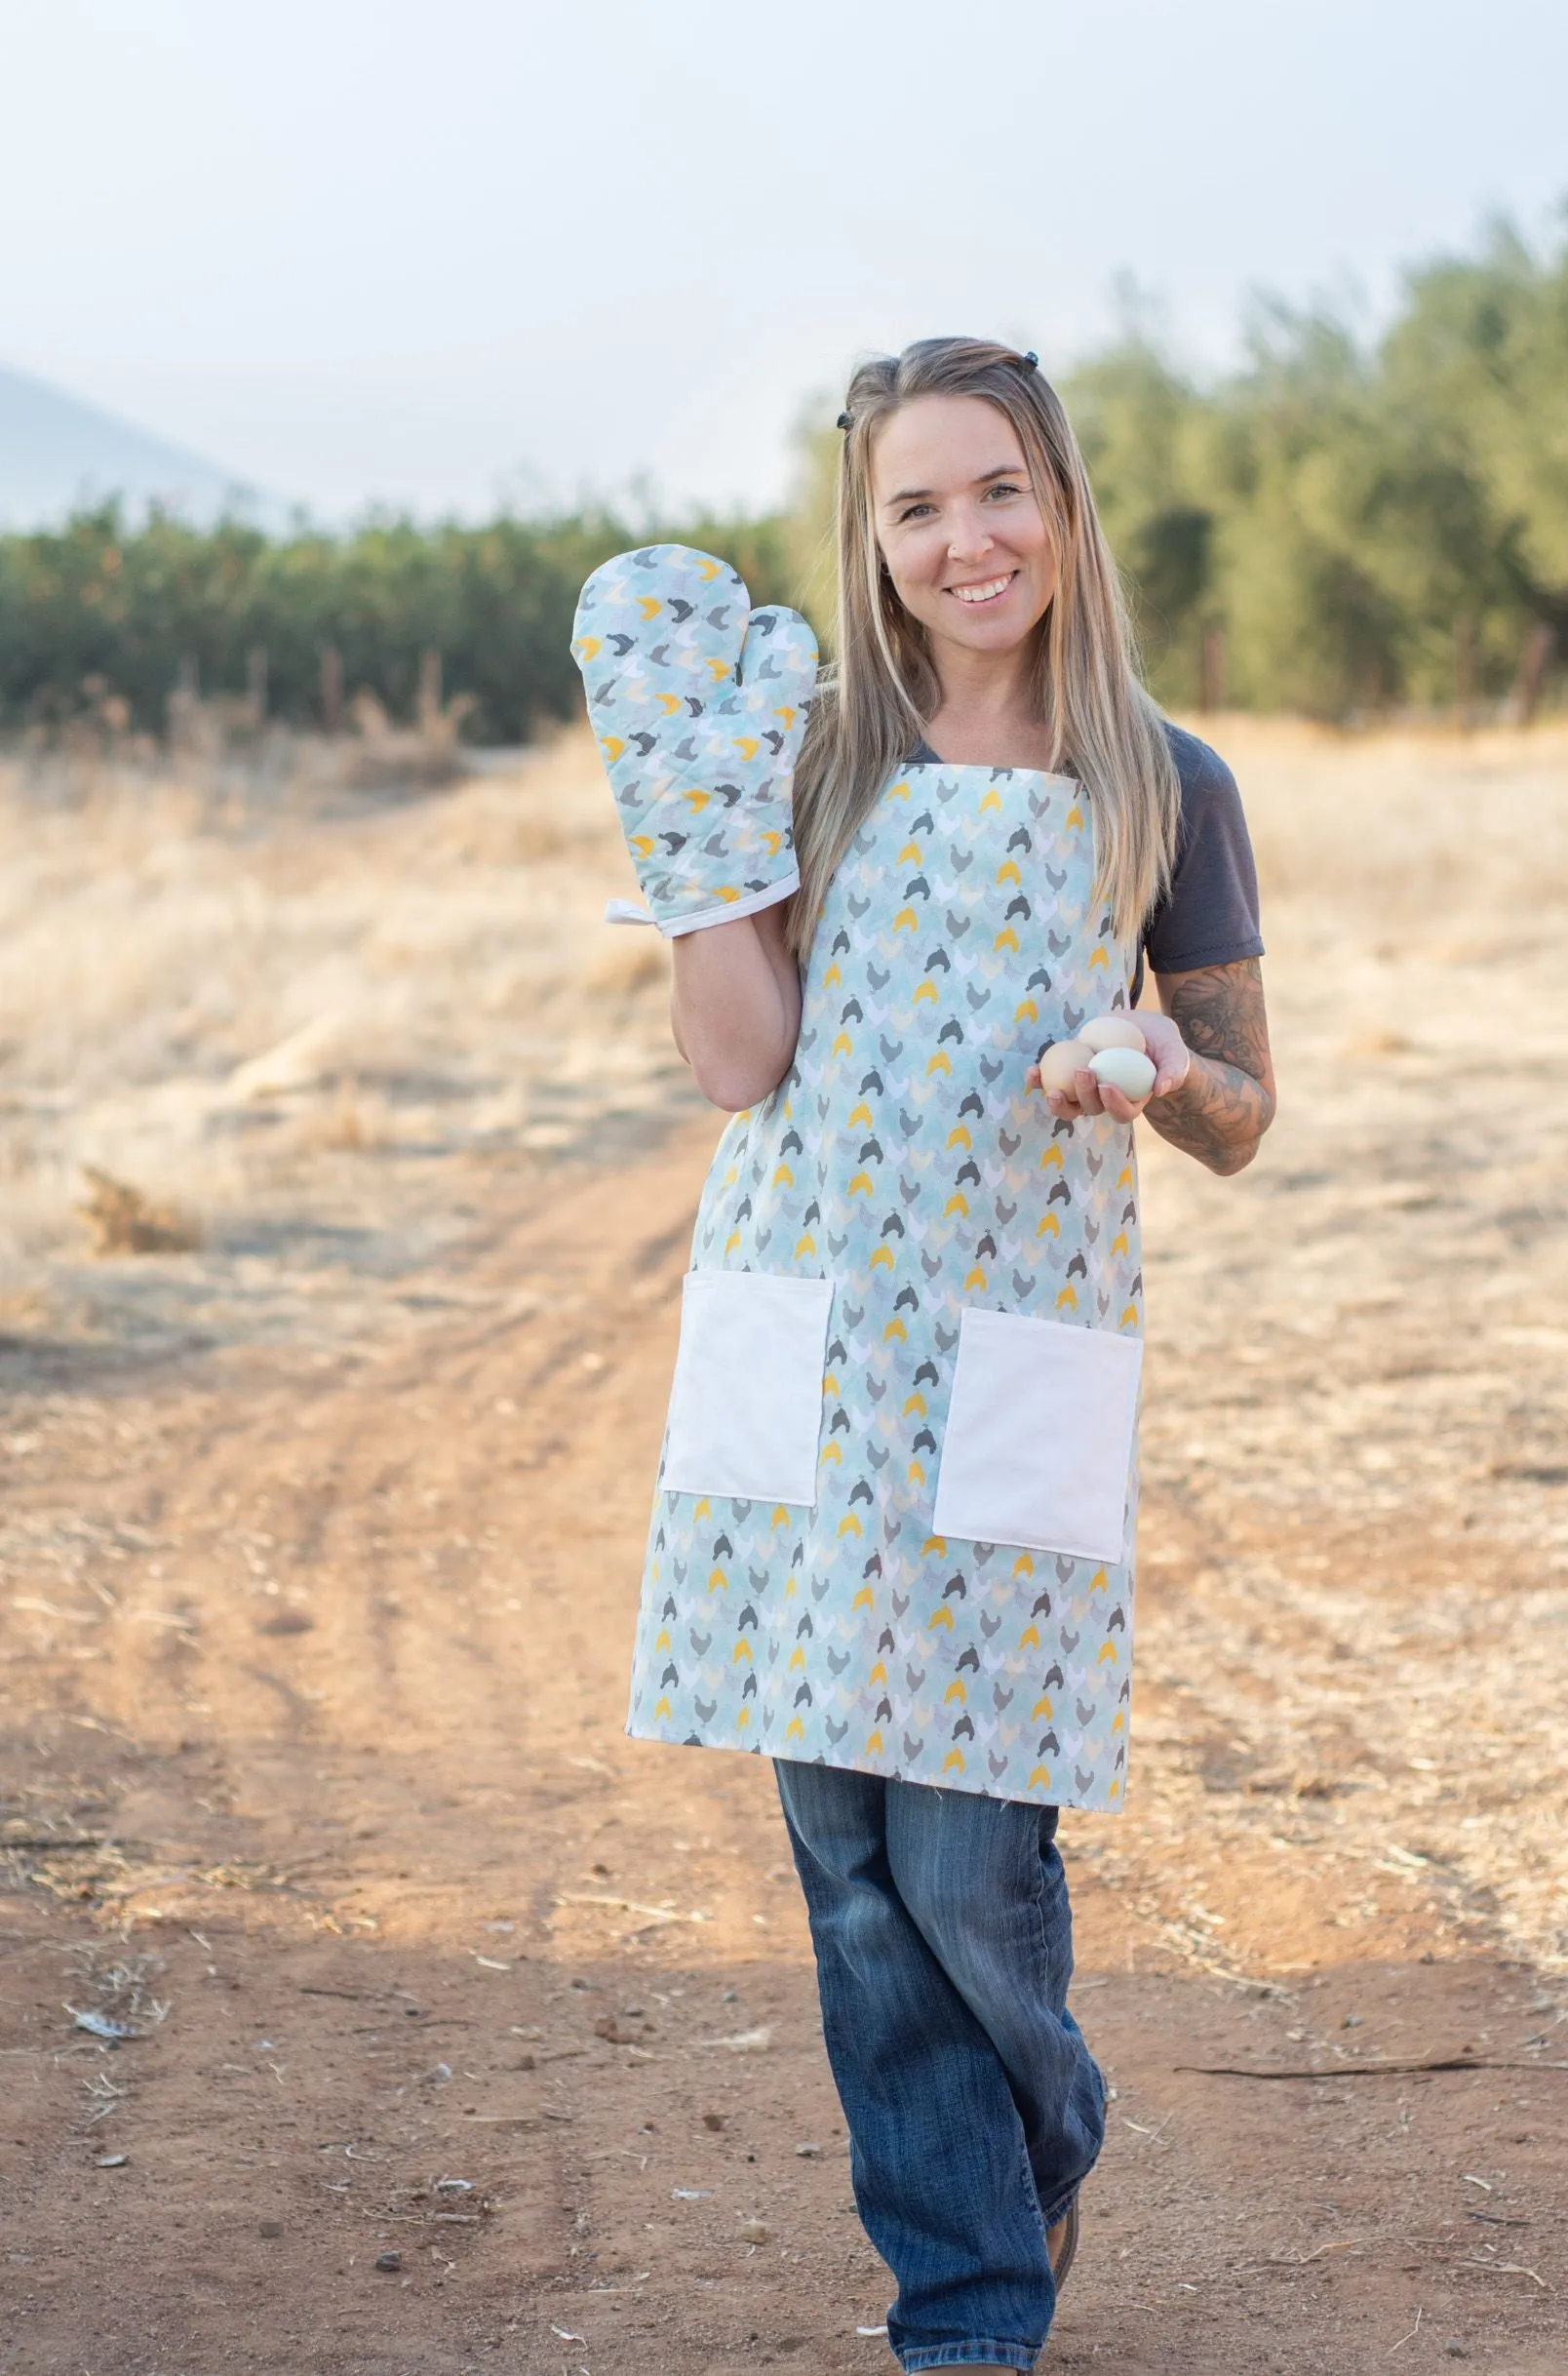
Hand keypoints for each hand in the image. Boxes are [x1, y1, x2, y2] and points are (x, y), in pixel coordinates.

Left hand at [1024, 1010, 1190, 1122]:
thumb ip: (1174, 1068)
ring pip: (1068, 1105)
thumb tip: (1162, 1088)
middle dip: (1083, 1097)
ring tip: (1049, 1088)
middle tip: (1083, 1072)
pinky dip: (1039, 1081)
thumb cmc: (1162, 1044)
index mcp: (1132, 1102)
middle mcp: (1106, 1101)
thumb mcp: (1174, 1050)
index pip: (1123, 1113)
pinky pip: (1051, 1082)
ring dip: (1056, 1101)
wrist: (1140, 1030)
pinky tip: (1031, 1072)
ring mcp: (1084, 1091)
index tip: (1108, 1086)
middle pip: (1091, 1109)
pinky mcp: (1068, 1075)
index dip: (1114, 1105)